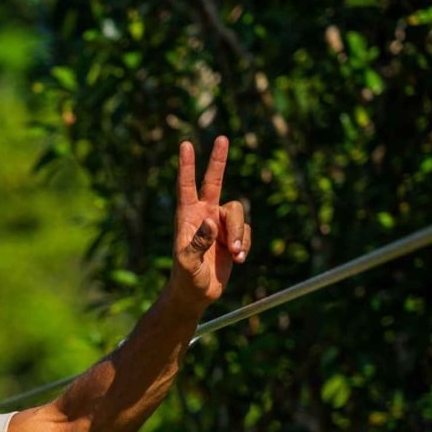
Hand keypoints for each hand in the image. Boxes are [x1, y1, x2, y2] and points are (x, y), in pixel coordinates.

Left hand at [170, 137, 250, 307]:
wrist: (197, 294)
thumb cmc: (186, 278)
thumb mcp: (188, 263)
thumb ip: (198, 243)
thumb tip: (210, 222)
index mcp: (187, 217)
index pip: (187, 186)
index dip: (187, 166)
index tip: (185, 145)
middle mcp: (204, 214)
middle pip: (215, 182)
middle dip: (218, 160)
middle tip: (221, 137)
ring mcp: (219, 224)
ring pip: (238, 213)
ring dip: (239, 233)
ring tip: (235, 254)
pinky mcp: (233, 236)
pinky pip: (245, 231)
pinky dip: (244, 244)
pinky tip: (238, 260)